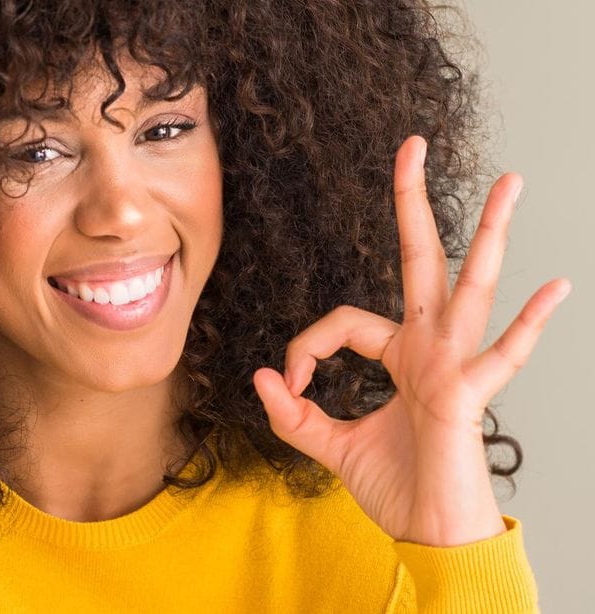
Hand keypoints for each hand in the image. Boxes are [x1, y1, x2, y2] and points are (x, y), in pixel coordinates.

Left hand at [252, 135, 570, 546]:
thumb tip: (258, 378)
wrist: (427, 532)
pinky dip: (531, 325)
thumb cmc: (393, 486)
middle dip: (412, 205)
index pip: (343, 321)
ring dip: (490, 234)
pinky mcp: (468, 396)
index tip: (290, 385)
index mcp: (399, 354)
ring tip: (511, 181)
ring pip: (472, 286)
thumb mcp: (329, 445)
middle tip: (410, 145)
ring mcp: (453, 365)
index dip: (305, 348)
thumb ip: (292, 414)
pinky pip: (503, 356)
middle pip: (421, 262)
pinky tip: (557, 286)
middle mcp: (429, 348)